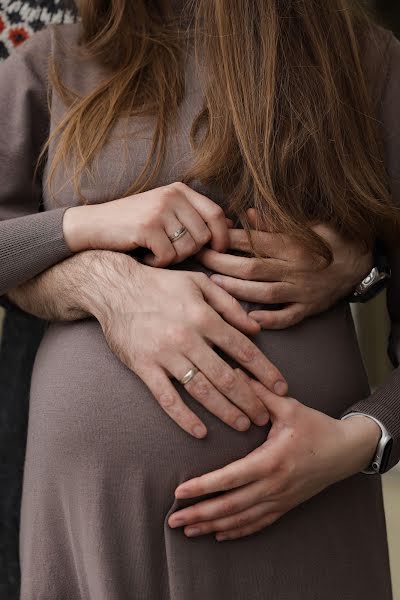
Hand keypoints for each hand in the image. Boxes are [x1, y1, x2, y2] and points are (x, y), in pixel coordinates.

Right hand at [63, 182, 229, 266]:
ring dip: (174, 258)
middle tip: (170, 251)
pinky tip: (146, 257)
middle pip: (203, 236)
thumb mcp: (165, 212)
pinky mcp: (147, 227)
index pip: (216, 213)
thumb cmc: (131, 225)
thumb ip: (193, 217)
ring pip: (188, 248)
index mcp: (180, 190)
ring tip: (156, 251)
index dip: (222, 236)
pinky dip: (159, 263)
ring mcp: (159, 210)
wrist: (91, 226)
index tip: (217, 251)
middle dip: (191, 252)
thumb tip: (231, 228)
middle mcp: (172, 196)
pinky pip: (169, 257)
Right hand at [89, 255, 286, 437]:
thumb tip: (255, 329)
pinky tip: (200, 431)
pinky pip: (166, 398)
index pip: (243, 350)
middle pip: (226, 376)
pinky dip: (184, 417)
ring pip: (201, 390)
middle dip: (250, 399)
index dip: (265, 372)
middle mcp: (188, 338)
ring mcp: (165, 355)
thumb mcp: (199, 283)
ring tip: (242, 425)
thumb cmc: (160, 283)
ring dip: (225, 411)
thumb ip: (229, 305)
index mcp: (204, 317)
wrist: (115, 287)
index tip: (281, 389)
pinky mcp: (144, 367)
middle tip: (264, 417)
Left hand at [168, 375, 379, 539]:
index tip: (179, 492)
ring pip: (241, 519)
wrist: (347, 451)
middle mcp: (274, 485)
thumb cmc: (316, 427)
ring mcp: (280, 499)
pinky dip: (237, 531)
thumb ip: (260, 392)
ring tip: (188, 530)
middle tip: (172, 521)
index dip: (203, 487)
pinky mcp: (286, 505)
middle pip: (230, 506)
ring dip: (212, 526)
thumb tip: (234, 371)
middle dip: (200, 514)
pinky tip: (219, 534)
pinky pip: (258, 523)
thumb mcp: (289, 406)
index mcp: (271, 461)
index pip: (230, 478)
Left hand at [195, 208, 371, 328]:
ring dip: (237, 291)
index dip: (228, 240)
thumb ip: (277, 222)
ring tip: (214, 285)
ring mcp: (302, 290)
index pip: (254, 241)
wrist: (361, 263)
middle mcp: (295, 268)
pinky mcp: (309, 308)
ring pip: (264, 293)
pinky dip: (270, 320)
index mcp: (293, 244)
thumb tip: (249, 214)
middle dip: (222, 263)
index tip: (208, 237)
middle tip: (200, 259)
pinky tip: (251, 319)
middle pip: (251, 267)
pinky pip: (288, 317)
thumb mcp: (307, 225)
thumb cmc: (329, 240)